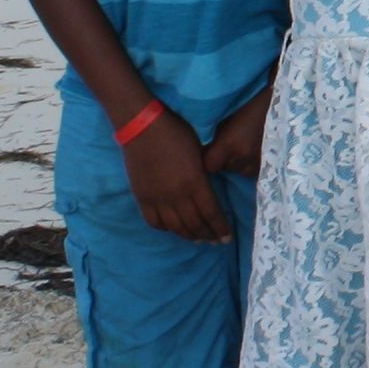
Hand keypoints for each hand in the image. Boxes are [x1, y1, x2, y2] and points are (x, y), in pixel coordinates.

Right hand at [123, 114, 231, 240]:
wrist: (141, 126)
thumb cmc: (176, 132)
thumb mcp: (199, 152)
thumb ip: (203, 176)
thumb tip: (208, 191)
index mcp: (194, 182)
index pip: (211, 213)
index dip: (220, 228)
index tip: (227, 237)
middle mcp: (176, 195)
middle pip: (194, 224)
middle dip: (208, 235)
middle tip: (216, 241)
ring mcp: (157, 198)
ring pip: (175, 227)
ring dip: (189, 235)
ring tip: (198, 239)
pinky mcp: (141, 197)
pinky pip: (154, 222)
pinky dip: (166, 229)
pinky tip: (173, 229)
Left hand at [202, 86, 270, 179]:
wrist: (288, 99)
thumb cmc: (256, 100)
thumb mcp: (231, 112)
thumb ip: (217, 130)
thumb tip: (207, 141)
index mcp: (230, 144)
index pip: (209, 165)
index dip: (209, 157)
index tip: (211, 148)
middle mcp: (244, 158)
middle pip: (226, 167)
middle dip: (227, 157)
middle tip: (234, 140)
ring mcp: (261, 164)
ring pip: (242, 170)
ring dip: (242, 161)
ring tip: (250, 143)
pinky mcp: (275, 165)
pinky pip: (258, 169)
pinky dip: (256, 162)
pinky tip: (261, 147)